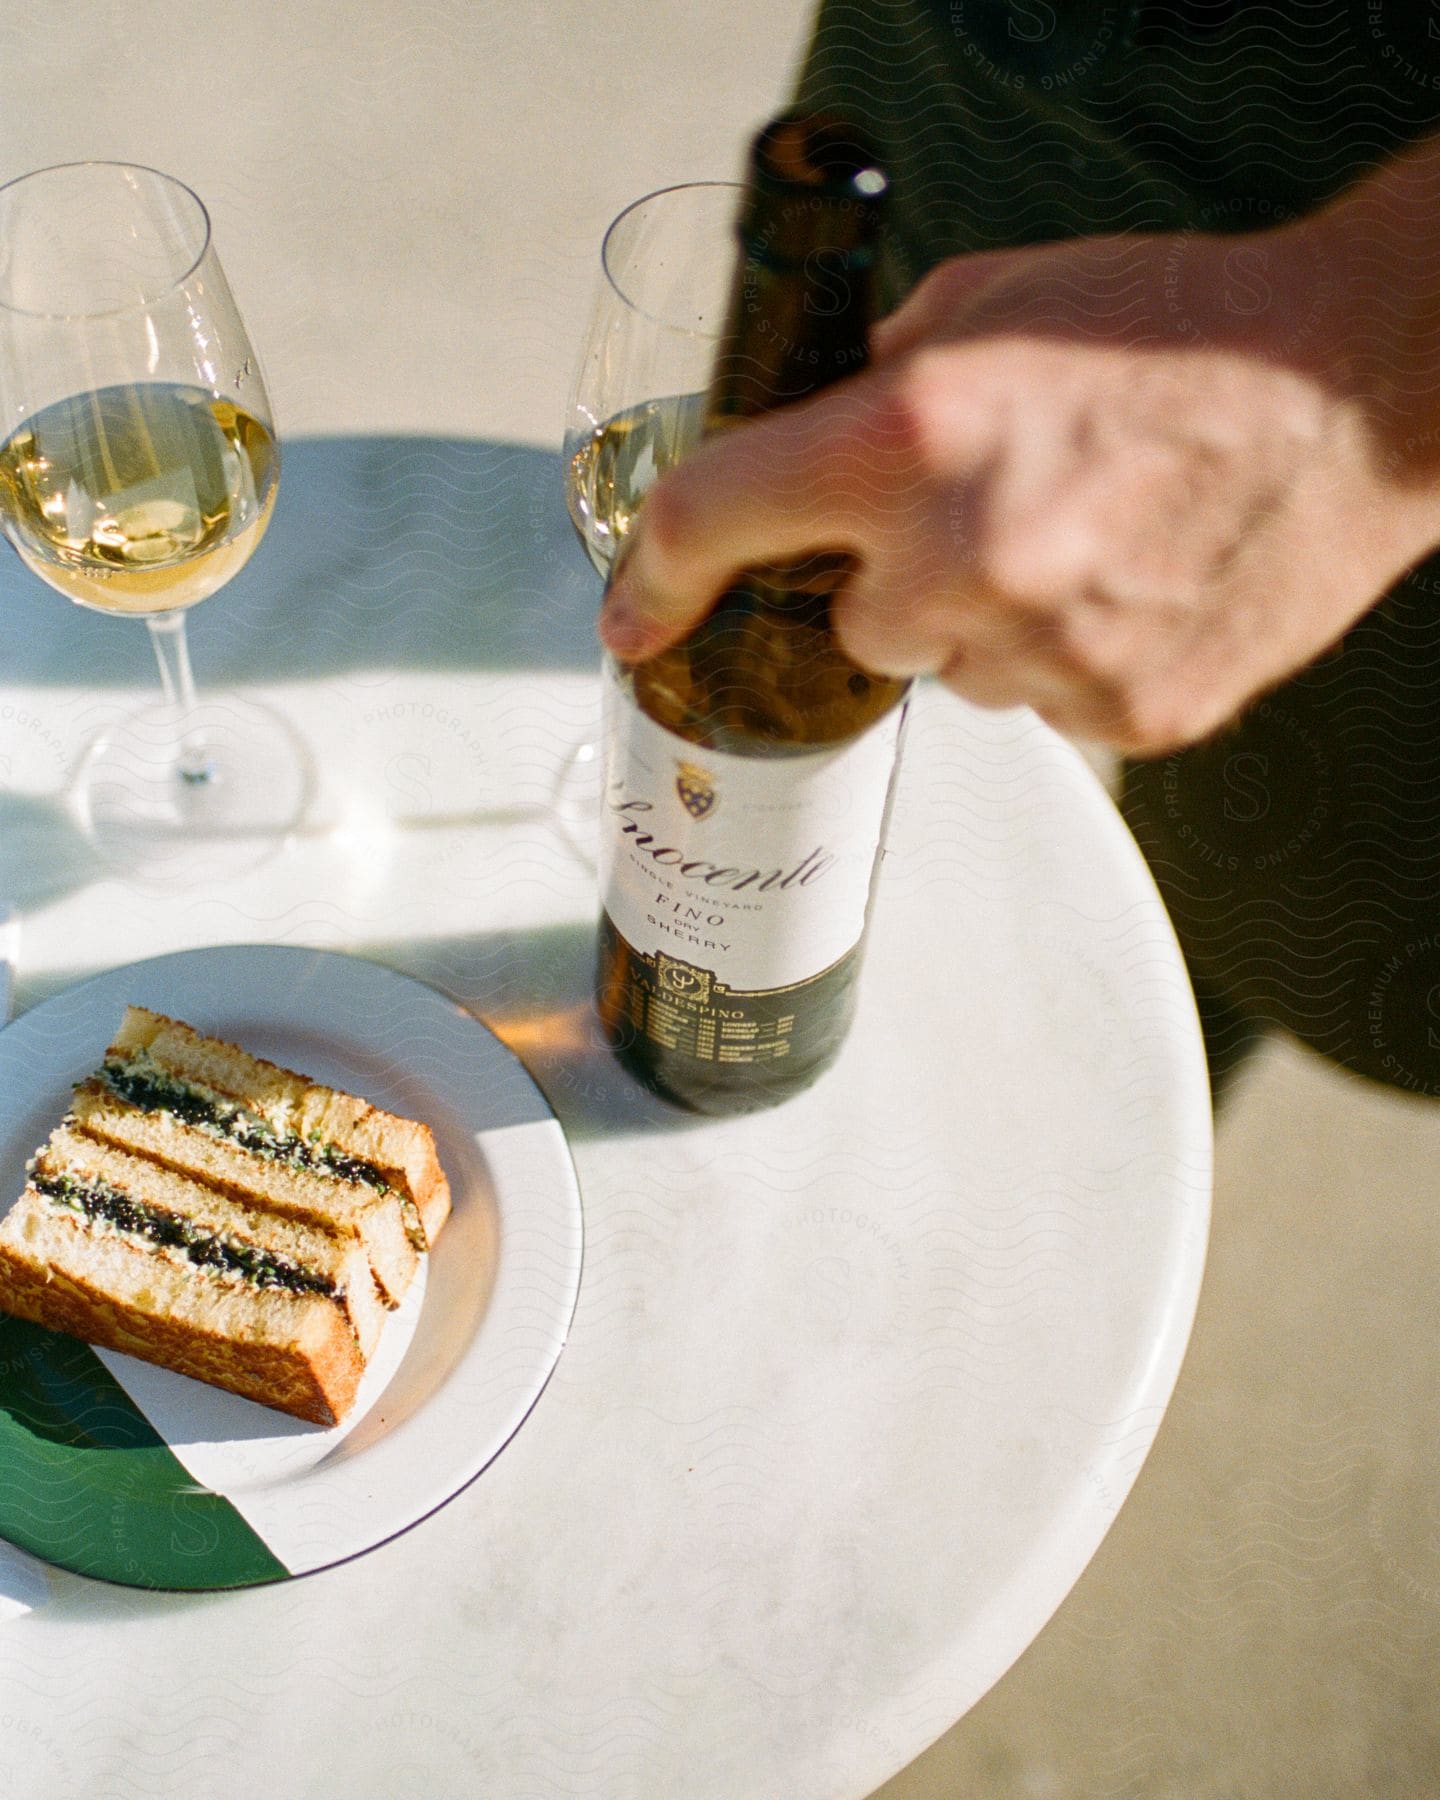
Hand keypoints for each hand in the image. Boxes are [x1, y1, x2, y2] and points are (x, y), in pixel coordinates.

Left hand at [598, 182, 1439, 753]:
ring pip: (953, 674)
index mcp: (910, 434)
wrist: (1362, 389)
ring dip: (987, 622)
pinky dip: (1067, 658)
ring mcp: (1050, 652)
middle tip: (989, 516)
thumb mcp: (990, 303)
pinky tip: (1131, 586)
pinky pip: (1043, 707)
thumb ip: (877, 382)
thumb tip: (811, 448)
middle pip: (853, 629)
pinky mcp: (1127, 716)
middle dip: (894, 583)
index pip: (715, 516)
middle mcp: (964, 556)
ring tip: (1087, 539)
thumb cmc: (1180, 326)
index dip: (656, 578)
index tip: (634, 619)